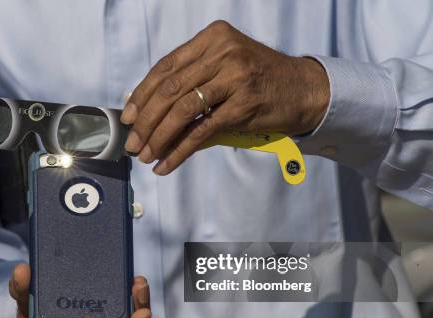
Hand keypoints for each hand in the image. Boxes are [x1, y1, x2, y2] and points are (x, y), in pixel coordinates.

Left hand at [121, 20, 329, 174]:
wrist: (304, 89)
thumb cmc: (259, 80)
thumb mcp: (226, 66)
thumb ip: (192, 79)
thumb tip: (147, 111)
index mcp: (212, 39)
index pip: (166, 67)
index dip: (142, 94)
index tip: (128, 116)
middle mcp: (223, 52)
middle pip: (170, 89)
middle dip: (145, 121)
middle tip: (132, 143)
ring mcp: (235, 77)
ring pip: (182, 111)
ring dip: (158, 138)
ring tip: (146, 156)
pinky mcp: (244, 105)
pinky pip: (201, 131)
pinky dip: (180, 151)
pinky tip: (167, 163)